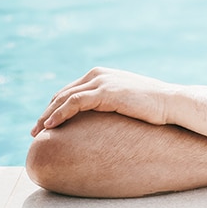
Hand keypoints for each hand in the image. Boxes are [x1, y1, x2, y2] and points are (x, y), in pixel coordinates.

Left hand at [31, 67, 175, 135]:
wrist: (172, 103)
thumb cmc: (153, 107)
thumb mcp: (126, 101)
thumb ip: (110, 103)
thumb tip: (102, 121)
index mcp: (101, 74)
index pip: (69, 90)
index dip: (54, 107)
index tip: (45, 125)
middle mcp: (98, 74)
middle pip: (62, 93)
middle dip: (46, 112)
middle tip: (35, 132)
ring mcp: (101, 81)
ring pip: (63, 98)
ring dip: (47, 115)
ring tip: (37, 133)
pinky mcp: (105, 92)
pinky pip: (74, 103)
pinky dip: (59, 114)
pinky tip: (50, 126)